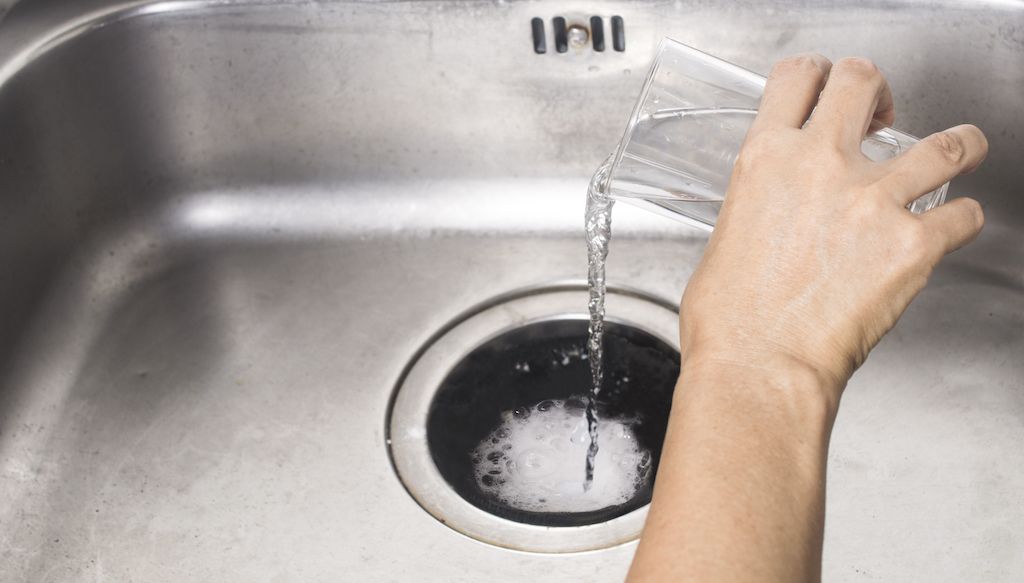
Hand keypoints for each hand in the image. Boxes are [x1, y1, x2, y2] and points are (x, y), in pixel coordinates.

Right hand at [680, 55, 987, 393]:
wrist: (758, 366)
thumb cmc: (731, 321)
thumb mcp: (724, 240)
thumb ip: (757, 207)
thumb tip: (773, 214)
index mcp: (766, 160)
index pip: (798, 76)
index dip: (820, 73)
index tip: (830, 88)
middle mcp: (820, 165)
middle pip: (864, 81)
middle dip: (880, 92)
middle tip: (884, 115)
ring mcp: (872, 200)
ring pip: (946, 141)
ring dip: (958, 144)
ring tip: (960, 150)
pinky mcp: (913, 244)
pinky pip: (964, 215)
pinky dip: (962, 220)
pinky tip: (949, 228)